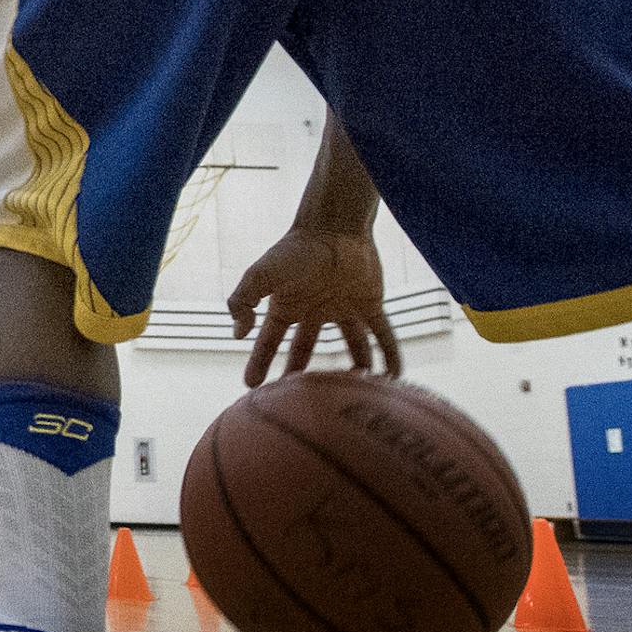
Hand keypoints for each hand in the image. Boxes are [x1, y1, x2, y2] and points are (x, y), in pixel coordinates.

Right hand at [227, 227, 400, 385]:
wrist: (334, 226)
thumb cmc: (295, 249)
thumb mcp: (261, 274)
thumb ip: (242, 300)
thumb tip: (237, 333)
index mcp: (288, 306)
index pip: (270, 342)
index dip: (259, 363)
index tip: (250, 387)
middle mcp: (315, 311)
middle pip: (306, 350)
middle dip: (300, 375)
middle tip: (297, 406)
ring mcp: (344, 308)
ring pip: (351, 346)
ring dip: (354, 369)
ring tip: (353, 396)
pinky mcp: (371, 303)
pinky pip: (382, 334)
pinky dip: (390, 354)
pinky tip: (394, 377)